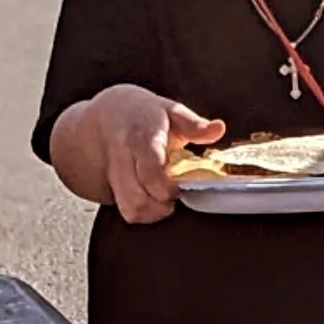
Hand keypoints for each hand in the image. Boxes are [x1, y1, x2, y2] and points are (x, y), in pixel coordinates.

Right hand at [85, 85, 225, 223]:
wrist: (107, 114)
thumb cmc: (144, 115)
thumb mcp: (171, 111)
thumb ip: (195, 125)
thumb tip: (218, 128)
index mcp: (142, 138)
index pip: (150, 171)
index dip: (166, 188)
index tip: (179, 189)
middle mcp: (123, 158)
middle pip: (136, 198)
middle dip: (160, 206)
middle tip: (174, 196)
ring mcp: (112, 173)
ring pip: (128, 208)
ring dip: (150, 212)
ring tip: (163, 201)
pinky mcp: (106, 185)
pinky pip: (122, 209)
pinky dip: (139, 212)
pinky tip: (149, 200)